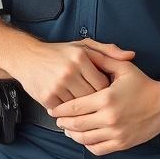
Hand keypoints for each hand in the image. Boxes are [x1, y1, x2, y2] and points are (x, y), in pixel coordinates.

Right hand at [6, 38, 135, 110]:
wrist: (28, 58)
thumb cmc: (60, 52)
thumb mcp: (83, 45)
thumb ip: (108, 51)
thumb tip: (131, 55)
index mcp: (81, 57)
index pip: (103, 83)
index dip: (107, 92)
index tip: (108, 96)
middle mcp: (70, 70)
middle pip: (93, 97)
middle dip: (97, 103)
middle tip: (100, 107)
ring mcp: (57, 85)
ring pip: (80, 107)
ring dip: (84, 110)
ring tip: (88, 110)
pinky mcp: (47, 97)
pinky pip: (65, 112)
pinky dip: (70, 113)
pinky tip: (72, 110)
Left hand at [49, 49, 159, 154]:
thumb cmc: (142, 84)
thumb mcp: (123, 68)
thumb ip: (103, 60)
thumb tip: (85, 55)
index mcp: (106, 98)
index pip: (75, 107)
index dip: (61, 109)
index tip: (53, 109)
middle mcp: (109, 118)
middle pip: (76, 124)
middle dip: (63, 123)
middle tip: (57, 119)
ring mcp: (115, 132)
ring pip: (85, 138)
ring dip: (73, 135)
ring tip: (67, 129)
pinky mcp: (121, 143)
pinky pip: (98, 148)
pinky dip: (87, 144)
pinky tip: (84, 138)